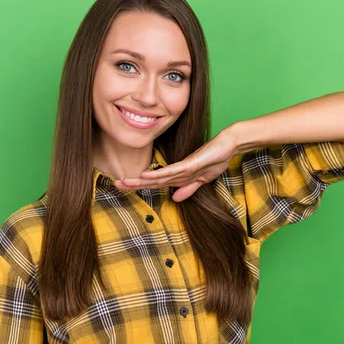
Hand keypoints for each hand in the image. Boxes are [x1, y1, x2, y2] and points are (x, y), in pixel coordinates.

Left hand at [113, 129, 238, 201]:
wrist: (228, 145)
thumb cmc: (215, 159)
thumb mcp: (202, 180)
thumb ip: (188, 189)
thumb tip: (174, 198)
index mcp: (178, 175)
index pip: (156, 183)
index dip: (140, 186)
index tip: (125, 187)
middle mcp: (177, 171)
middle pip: (152, 180)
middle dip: (134, 183)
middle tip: (115, 183)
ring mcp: (183, 167)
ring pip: (158, 177)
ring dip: (140, 181)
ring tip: (124, 182)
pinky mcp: (190, 164)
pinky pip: (171, 171)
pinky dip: (158, 175)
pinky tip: (145, 176)